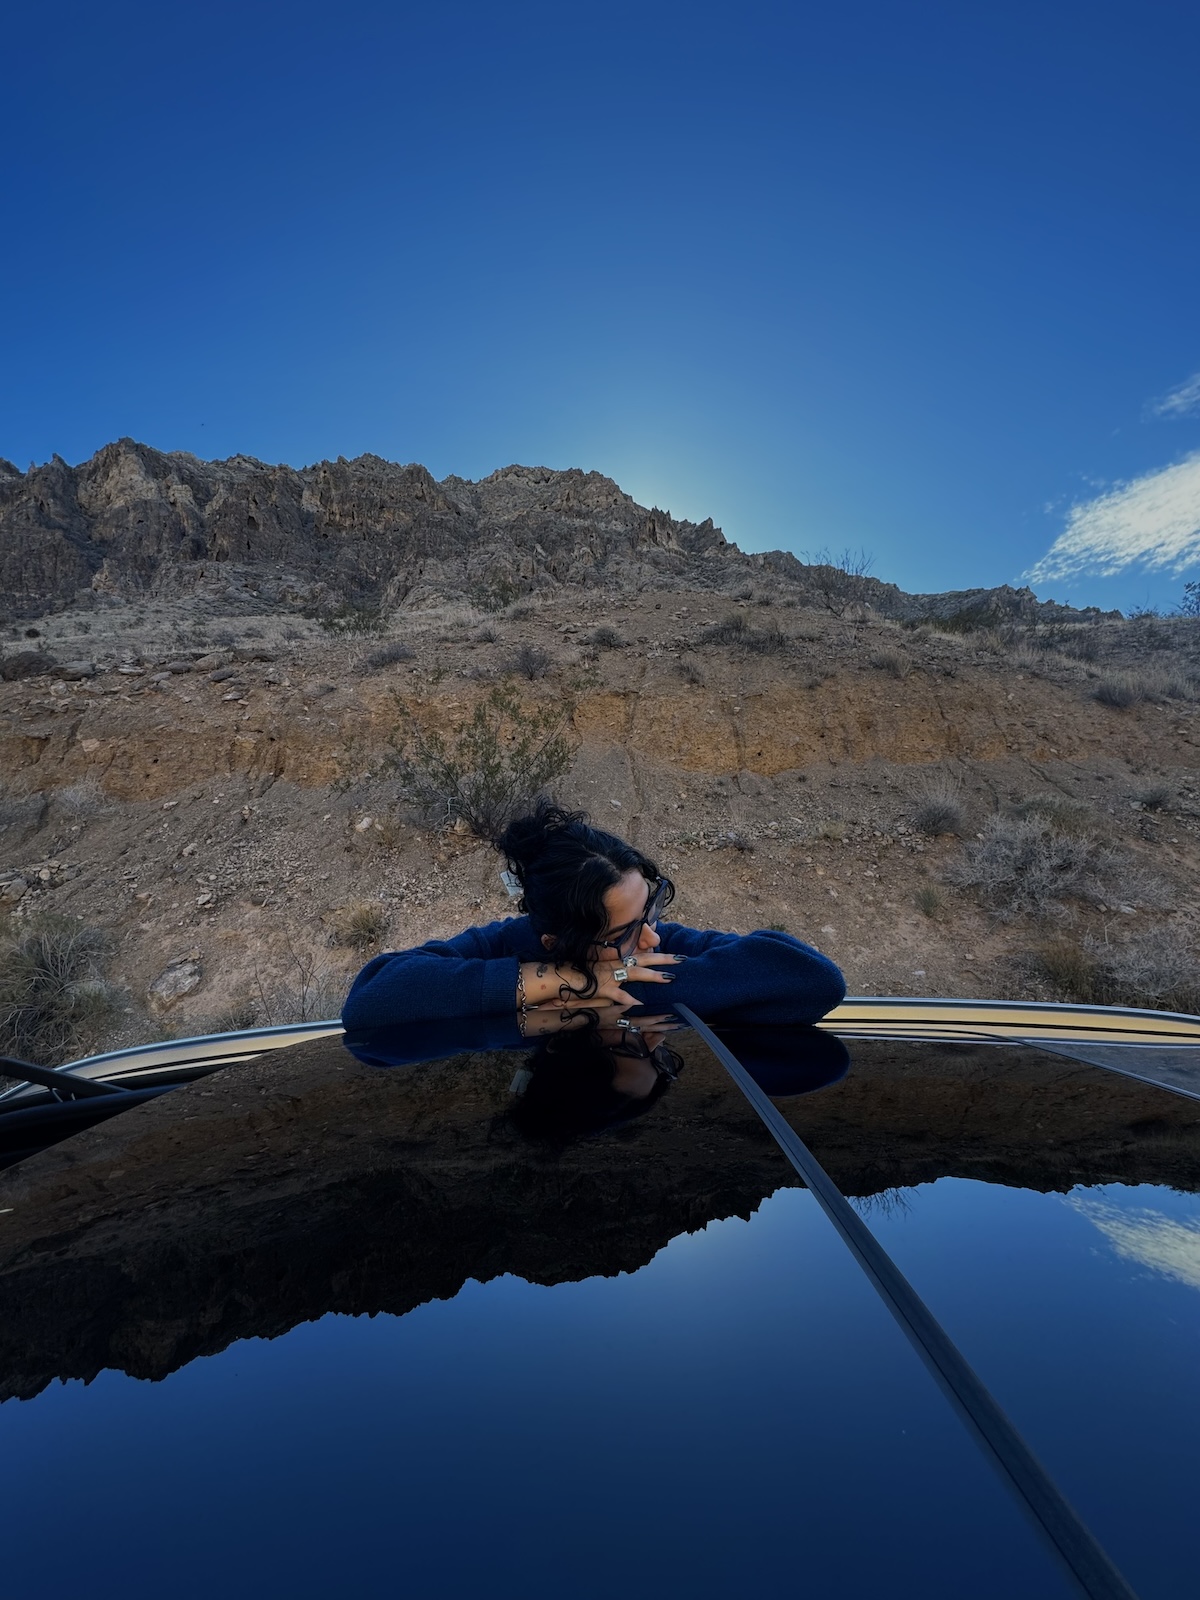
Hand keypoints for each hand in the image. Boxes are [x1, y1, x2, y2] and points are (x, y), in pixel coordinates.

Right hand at [554, 951, 681, 1011]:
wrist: (566, 978)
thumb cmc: (585, 975)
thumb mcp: (605, 970)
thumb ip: (621, 973)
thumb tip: (637, 979)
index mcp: (619, 962)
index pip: (643, 956)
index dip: (660, 956)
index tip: (677, 956)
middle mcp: (617, 966)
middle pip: (644, 960)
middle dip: (663, 959)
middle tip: (681, 959)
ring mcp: (610, 976)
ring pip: (634, 973)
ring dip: (651, 975)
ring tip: (668, 978)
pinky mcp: (603, 989)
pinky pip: (617, 994)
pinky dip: (627, 998)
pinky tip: (639, 1003)